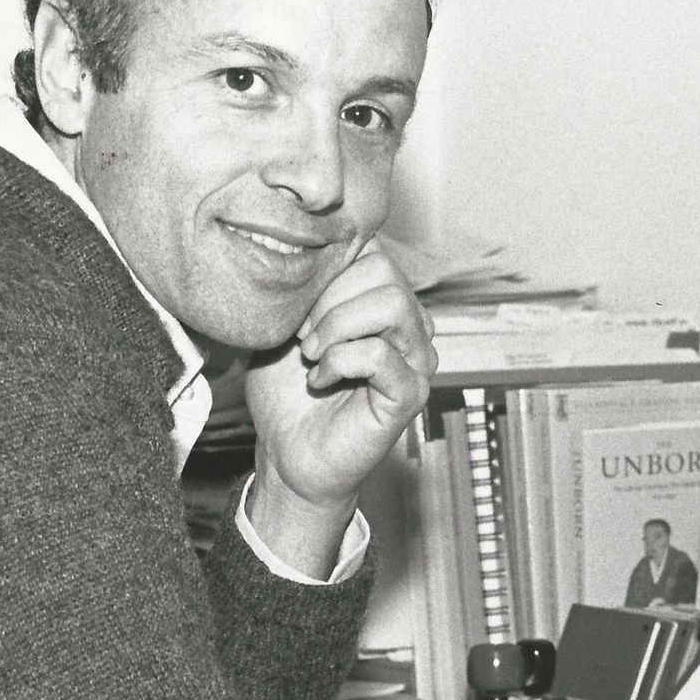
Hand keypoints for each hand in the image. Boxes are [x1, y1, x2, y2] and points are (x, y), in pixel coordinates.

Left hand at [246, 241, 434, 538]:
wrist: (286, 452)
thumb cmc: (286, 392)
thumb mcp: (283, 325)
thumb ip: (300, 286)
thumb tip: (298, 247)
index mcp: (383, 301)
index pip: (372, 250)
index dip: (327, 271)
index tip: (297, 310)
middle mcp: (409, 325)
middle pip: (385, 271)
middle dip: (330, 298)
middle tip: (303, 335)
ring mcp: (416, 360)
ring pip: (392, 305)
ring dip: (337, 326)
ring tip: (312, 354)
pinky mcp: (410, 394)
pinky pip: (381, 355)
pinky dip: (340, 362)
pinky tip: (320, 380)